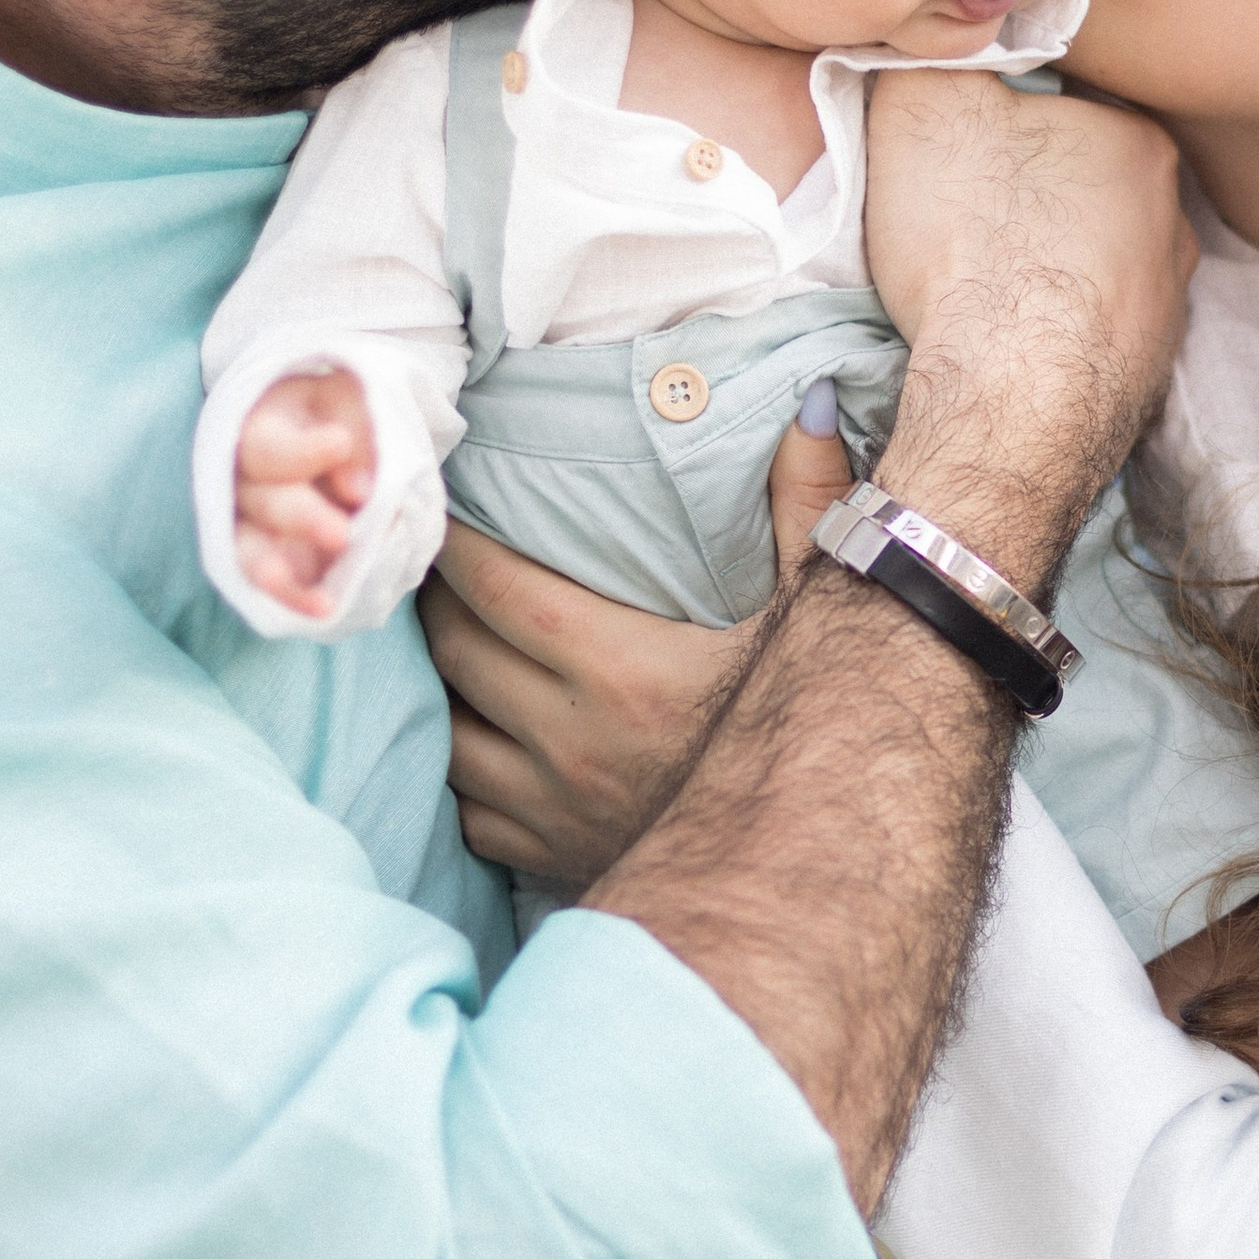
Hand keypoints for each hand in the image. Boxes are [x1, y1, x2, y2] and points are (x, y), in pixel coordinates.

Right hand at [233, 368, 375, 617]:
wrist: (326, 426)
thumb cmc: (334, 410)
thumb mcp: (350, 396)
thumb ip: (355, 426)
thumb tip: (358, 490)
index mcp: (254, 430)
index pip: (265, 447)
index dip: (301, 451)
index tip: (341, 443)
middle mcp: (242, 481)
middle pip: (261, 502)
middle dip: (301, 519)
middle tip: (342, 533)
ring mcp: (250, 523)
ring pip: (250, 552)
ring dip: (281, 578)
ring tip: (319, 599)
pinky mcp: (267, 555)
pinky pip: (270, 581)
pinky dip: (295, 599)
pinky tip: (324, 609)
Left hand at [426, 392, 852, 881]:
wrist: (821, 857)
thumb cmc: (819, 723)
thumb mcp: (821, 605)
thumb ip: (810, 499)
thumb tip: (815, 400)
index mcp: (623, 667)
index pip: (498, 589)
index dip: (461, 544)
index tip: (445, 505)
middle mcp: (570, 739)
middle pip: (455, 650)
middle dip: (438, 599)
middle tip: (437, 559)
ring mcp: (552, 806)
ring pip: (444, 729)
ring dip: (439, 680)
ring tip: (444, 637)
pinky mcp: (548, 855)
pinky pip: (465, 805)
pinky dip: (460, 765)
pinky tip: (475, 731)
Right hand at [864, 74, 1191, 581]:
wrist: (1011, 402)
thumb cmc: (973, 242)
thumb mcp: (929, 108)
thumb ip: (939, 58)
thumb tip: (940, 40)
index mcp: (1139, 144)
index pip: (1071, 109)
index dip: (1006, 124)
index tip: (960, 153)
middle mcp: (1176, 223)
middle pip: (1087, 190)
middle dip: (1033, 200)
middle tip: (964, 223)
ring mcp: (1169, 309)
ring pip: (1096, 268)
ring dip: (1048, 274)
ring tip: (982, 294)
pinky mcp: (1148, 381)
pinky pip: (1092, 339)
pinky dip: (1055, 338)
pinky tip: (1009, 348)